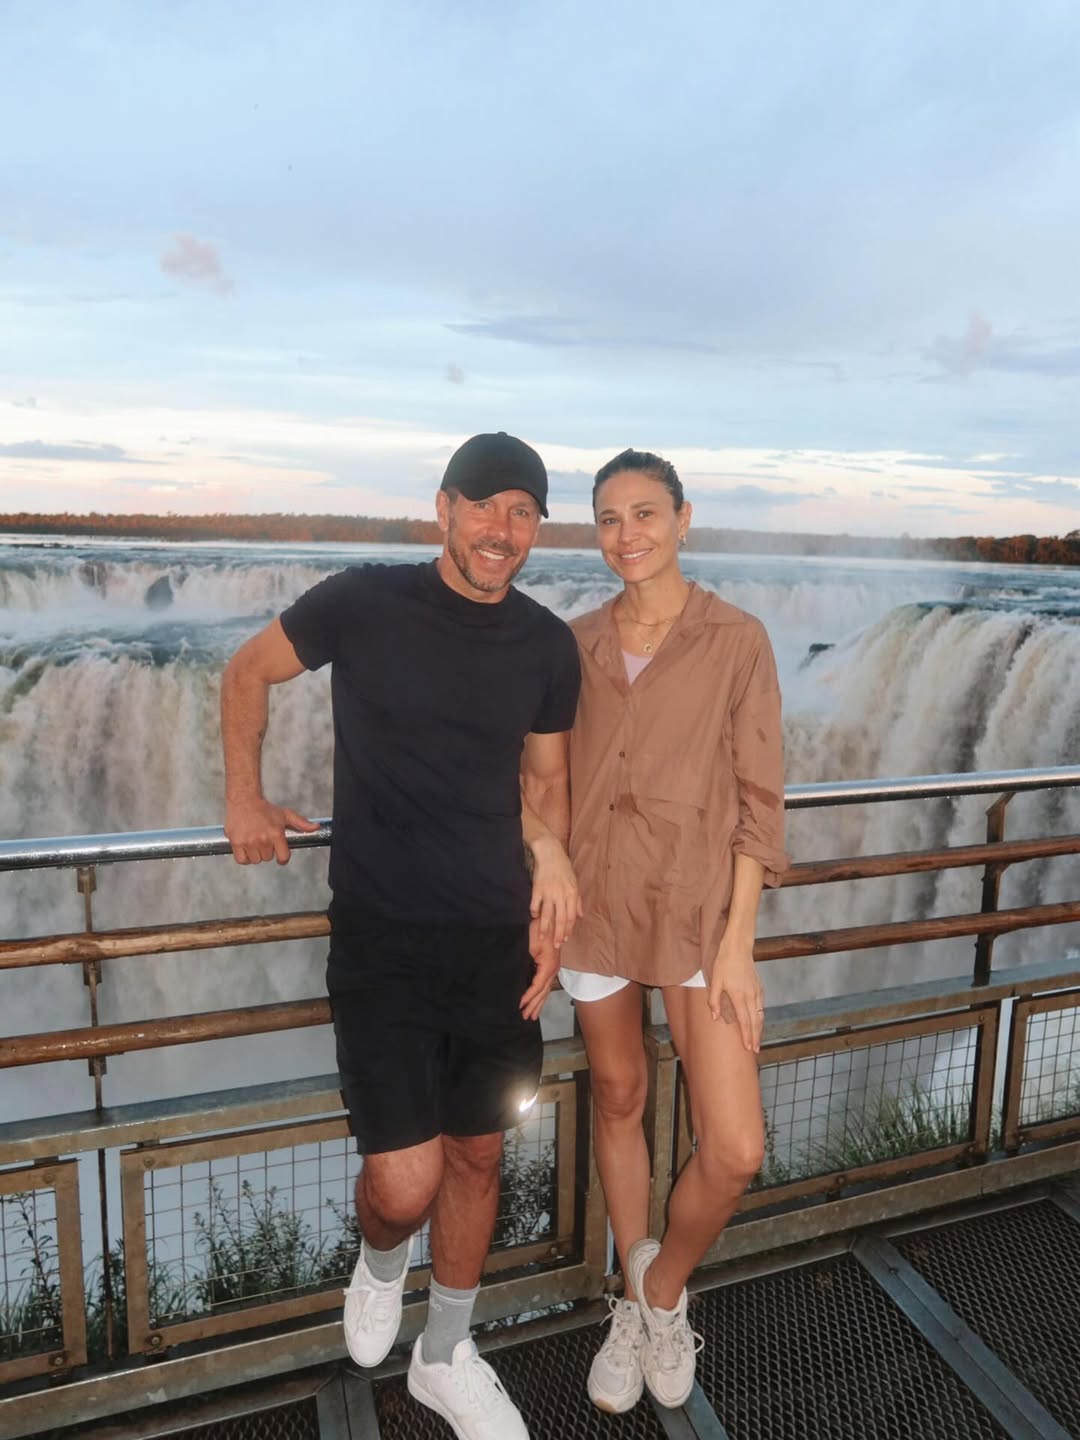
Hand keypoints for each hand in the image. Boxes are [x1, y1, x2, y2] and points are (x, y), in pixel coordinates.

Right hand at [224, 796, 318, 864]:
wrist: (244, 800)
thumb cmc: (265, 808)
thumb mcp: (285, 814)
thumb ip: (301, 823)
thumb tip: (316, 827)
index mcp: (276, 834)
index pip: (283, 858)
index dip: (283, 858)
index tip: (280, 855)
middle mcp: (262, 839)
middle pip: (268, 858)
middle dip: (268, 851)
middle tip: (265, 841)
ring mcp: (248, 842)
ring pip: (256, 860)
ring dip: (256, 854)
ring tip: (255, 843)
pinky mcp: (236, 842)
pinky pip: (242, 860)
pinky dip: (245, 858)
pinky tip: (247, 849)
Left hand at [520, 918, 559, 1021]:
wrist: (550, 920)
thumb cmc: (540, 929)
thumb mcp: (531, 943)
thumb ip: (527, 960)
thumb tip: (517, 976)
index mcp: (548, 966)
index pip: (537, 986)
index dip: (528, 997)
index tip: (519, 1005)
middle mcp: (552, 970)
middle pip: (543, 992)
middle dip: (534, 1005)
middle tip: (525, 1017)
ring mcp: (553, 969)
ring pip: (546, 991)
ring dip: (539, 1004)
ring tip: (532, 1016)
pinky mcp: (550, 967)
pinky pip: (546, 985)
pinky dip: (541, 996)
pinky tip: (538, 1001)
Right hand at [528, 834, 582, 946]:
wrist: (550, 852)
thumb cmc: (563, 867)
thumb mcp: (574, 882)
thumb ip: (577, 900)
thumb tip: (580, 916)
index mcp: (572, 893)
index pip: (571, 917)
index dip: (569, 929)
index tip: (565, 938)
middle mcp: (561, 895)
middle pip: (561, 919)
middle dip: (558, 934)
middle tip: (556, 946)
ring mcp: (549, 892)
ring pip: (547, 915)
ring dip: (545, 929)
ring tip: (542, 938)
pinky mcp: (537, 889)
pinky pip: (535, 905)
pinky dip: (534, 913)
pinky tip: (534, 917)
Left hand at [707, 933, 763, 1052]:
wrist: (738, 947)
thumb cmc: (724, 963)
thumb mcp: (715, 981)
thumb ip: (714, 1000)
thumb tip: (715, 1017)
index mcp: (739, 996)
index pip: (745, 1021)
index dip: (747, 1036)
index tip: (748, 1048)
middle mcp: (751, 996)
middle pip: (756, 1022)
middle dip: (756, 1037)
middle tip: (755, 1050)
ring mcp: (757, 992)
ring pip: (760, 1015)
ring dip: (759, 1029)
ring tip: (757, 1040)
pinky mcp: (759, 987)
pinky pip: (762, 1007)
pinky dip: (761, 1018)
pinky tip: (758, 1022)